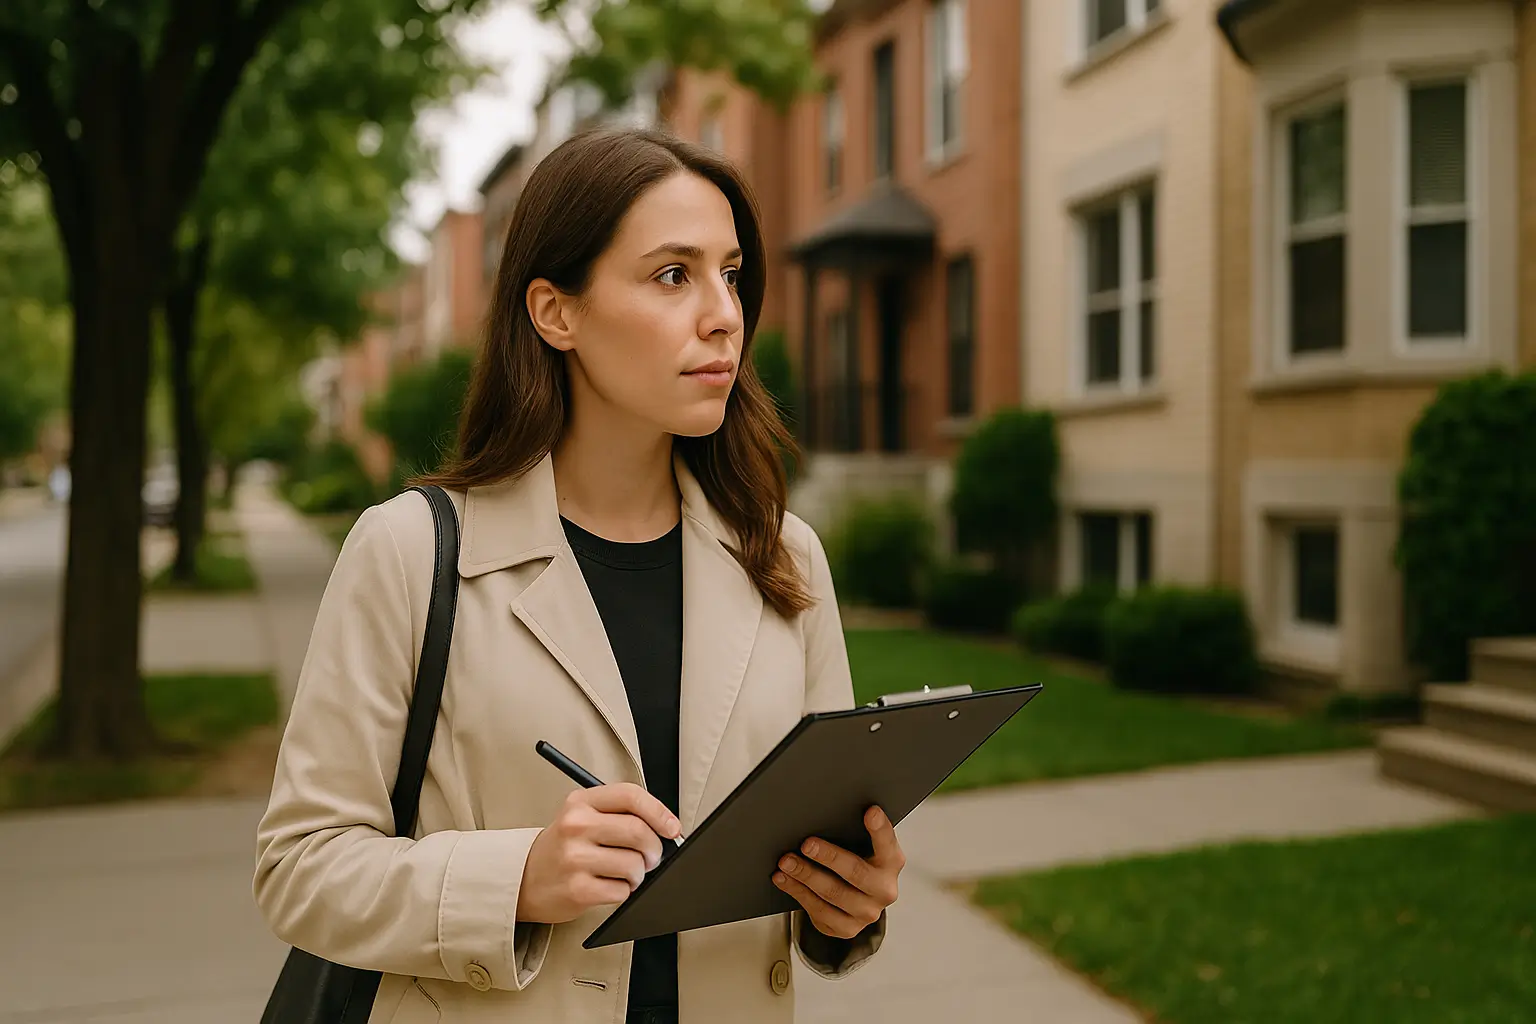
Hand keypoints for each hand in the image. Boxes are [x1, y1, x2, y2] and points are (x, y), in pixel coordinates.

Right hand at [516, 783, 680, 924]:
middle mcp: (576, 826)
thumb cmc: (562, 847)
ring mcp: (575, 858)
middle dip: (654, 848)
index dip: (660, 812)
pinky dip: (624, 891)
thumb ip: (618, 814)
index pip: (631, 796)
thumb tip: (667, 827)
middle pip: (639, 831)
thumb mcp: (581, 816)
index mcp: (580, 802)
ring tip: (625, 873)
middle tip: (651, 857)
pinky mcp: (578, 889)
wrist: (523, 879)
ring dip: (639, 874)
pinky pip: (622, 890)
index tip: (672, 828)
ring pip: (634, 864)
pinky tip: (609, 886)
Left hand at [772, 805, 904, 939]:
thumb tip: (821, 814)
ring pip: (833, 893)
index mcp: (892, 862)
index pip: (888, 843)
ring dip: (805, 875)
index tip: (870, 812)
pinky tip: (784, 880)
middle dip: (828, 856)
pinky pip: (820, 912)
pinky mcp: (848, 928)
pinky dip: (798, 893)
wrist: (857, 899)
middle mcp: (884, 890)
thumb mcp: (862, 846)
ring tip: (786, 862)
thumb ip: (853, 831)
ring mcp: (867, 913)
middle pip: (855, 872)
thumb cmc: (855, 861)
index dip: (880, 829)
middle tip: (806, 844)